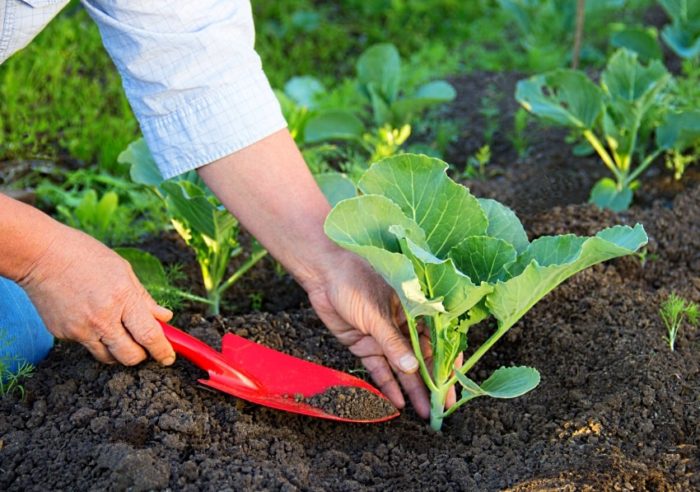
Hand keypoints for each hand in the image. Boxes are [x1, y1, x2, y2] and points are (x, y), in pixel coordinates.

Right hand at [19, 223, 175, 365]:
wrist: (41, 256)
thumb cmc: (85, 256)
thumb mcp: (123, 270)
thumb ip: (144, 299)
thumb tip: (164, 318)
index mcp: (123, 298)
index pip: (149, 335)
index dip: (162, 351)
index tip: (168, 357)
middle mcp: (102, 318)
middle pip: (130, 356)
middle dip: (141, 355)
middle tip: (144, 346)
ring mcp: (81, 329)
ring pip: (108, 357)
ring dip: (119, 351)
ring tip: (118, 331)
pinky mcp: (64, 334)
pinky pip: (88, 345)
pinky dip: (95, 338)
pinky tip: (90, 317)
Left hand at [306, 251, 458, 417]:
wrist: (323, 273)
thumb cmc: (355, 281)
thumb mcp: (377, 313)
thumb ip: (394, 342)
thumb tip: (412, 368)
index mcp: (414, 311)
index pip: (437, 341)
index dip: (446, 363)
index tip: (453, 384)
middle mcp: (402, 326)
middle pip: (421, 359)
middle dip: (432, 383)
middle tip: (441, 408)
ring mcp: (383, 337)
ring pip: (401, 368)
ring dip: (412, 389)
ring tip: (423, 412)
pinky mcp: (364, 345)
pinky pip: (379, 368)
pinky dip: (387, 384)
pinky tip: (397, 402)